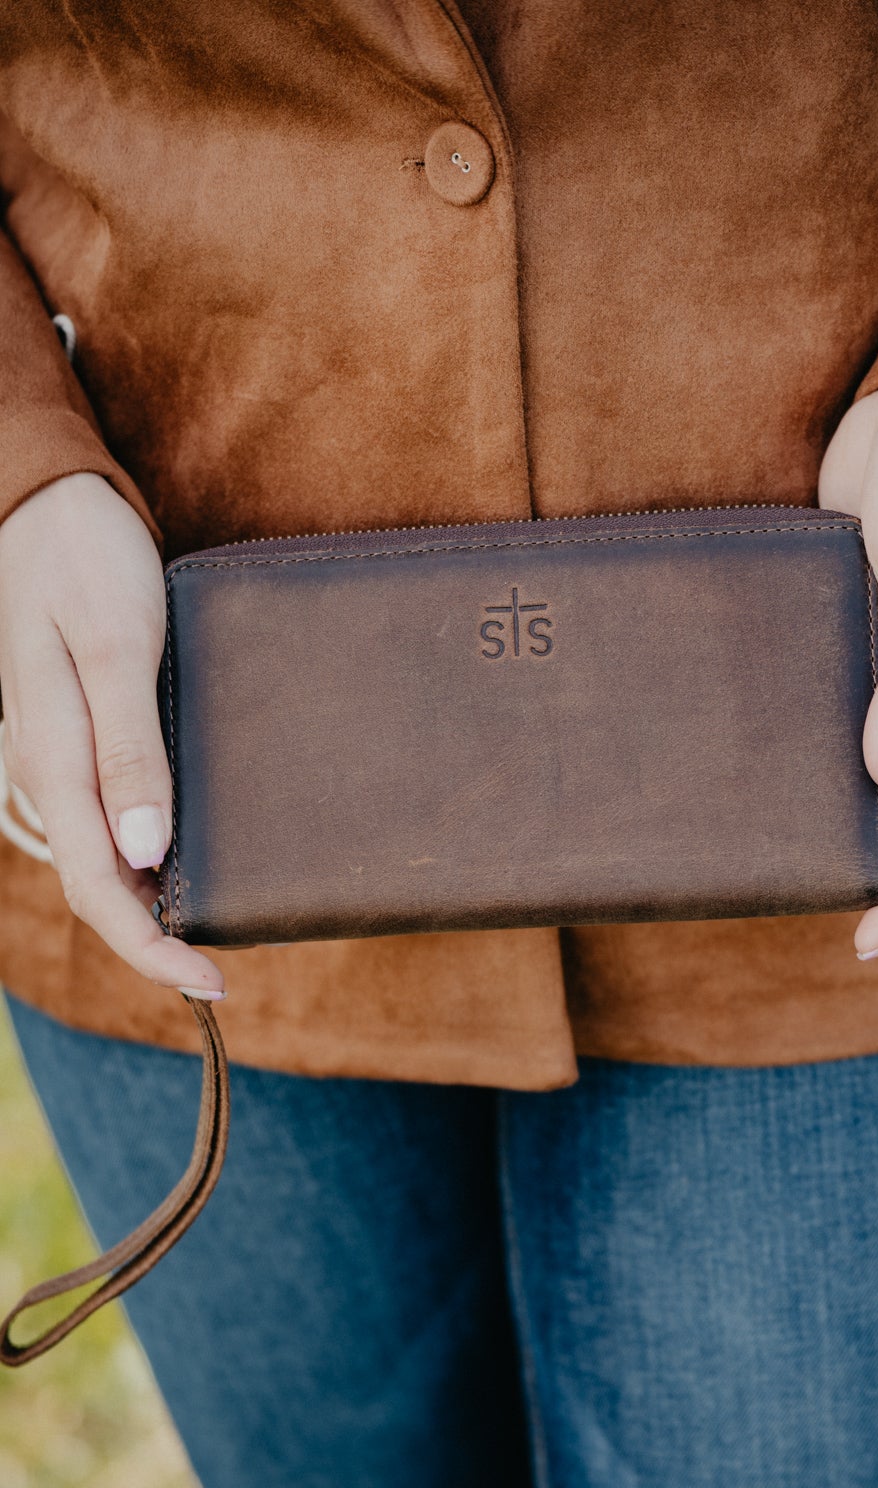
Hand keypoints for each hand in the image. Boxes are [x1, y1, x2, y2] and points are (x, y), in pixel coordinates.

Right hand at [0, 473, 224, 997]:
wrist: (47, 503)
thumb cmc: (84, 564)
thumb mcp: (115, 650)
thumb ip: (129, 750)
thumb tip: (147, 849)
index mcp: (53, 761)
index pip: (97, 886)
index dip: (148, 945)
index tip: (209, 980)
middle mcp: (49, 772)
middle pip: (96, 884)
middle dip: (151, 939)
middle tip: (218, 974)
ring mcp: (59, 755)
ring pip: (97, 855)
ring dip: (146, 902)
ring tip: (206, 931)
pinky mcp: (77, 734)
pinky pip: (103, 816)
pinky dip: (142, 853)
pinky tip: (179, 858)